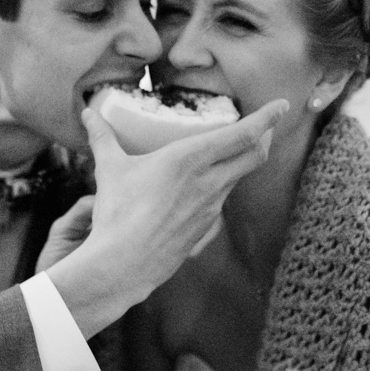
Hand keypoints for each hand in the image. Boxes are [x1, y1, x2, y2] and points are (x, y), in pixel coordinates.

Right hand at [46, 100, 287, 336]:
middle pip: (254, 156)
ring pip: (237, 179)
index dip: (267, 118)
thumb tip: (88, 113)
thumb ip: (102, 138)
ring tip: (230, 153)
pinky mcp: (205, 229)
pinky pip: (220, 201)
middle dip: (264, 137)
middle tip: (263, 126)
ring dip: (240, 163)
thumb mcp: (109, 169)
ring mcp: (211, 208)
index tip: (281, 105)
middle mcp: (209, 182)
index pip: (243, 134)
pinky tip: (204, 187)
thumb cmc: (117, 214)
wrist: (123, 265)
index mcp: (190, 159)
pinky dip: (221, 187)